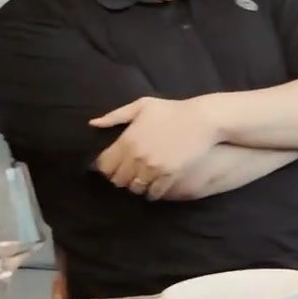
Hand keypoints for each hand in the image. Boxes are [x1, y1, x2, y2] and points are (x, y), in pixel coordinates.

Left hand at [89, 97, 220, 199]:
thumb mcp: (142, 105)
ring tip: (141, 181)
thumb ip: (116, 115)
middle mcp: (136, 156)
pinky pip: (154, 192)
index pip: (104, 165)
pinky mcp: (170, 175)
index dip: (107, 167)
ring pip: (135, 188)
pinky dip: (152, 192)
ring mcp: (153, 167)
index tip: (113, 166)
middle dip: (120, 178)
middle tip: (128, 174)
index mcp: (127, 140)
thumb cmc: (173, 110)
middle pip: (118, 179)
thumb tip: (93, 124)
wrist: (204, 119)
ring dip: (136, 186)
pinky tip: (155, 187)